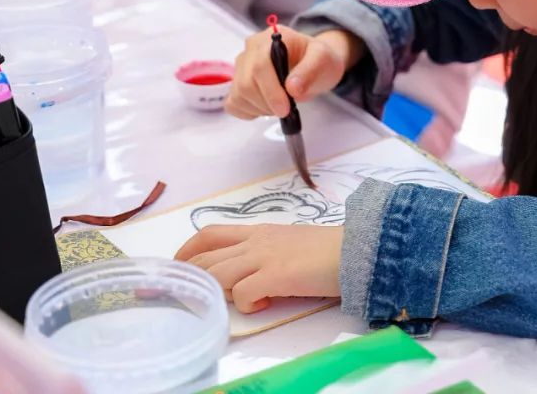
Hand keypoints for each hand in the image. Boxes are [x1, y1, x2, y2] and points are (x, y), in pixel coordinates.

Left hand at [175, 224, 343, 313]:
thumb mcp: (290, 244)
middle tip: (189, 295)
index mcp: (258, 231)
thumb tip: (250, 277)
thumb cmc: (329, 249)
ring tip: (234, 301)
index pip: (210, 234)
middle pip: (205, 256)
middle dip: (190, 276)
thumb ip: (266, 254)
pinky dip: (247, 305)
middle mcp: (255, 241)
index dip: (187, 251)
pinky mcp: (275, 275)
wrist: (356, 249)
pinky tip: (264, 305)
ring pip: (217, 274)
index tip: (179, 267)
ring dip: (218, 292)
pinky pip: (243, 294)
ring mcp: (263, 257)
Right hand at [226, 26, 362, 119]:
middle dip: (267, 103)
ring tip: (280, 105)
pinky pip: (234, 103)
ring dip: (261, 108)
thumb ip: (310, 71)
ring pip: (238, 95)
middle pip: (246, 83)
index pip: (260, 65)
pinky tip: (267, 106)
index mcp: (272, 38)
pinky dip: (250, 111)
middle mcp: (251, 48)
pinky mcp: (237, 83)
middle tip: (287, 109)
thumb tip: (292, 88)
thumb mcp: (323, 60)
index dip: (270, 90)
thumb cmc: (319, 60)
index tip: (285, 109)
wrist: (315, 65)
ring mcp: (241, 66)